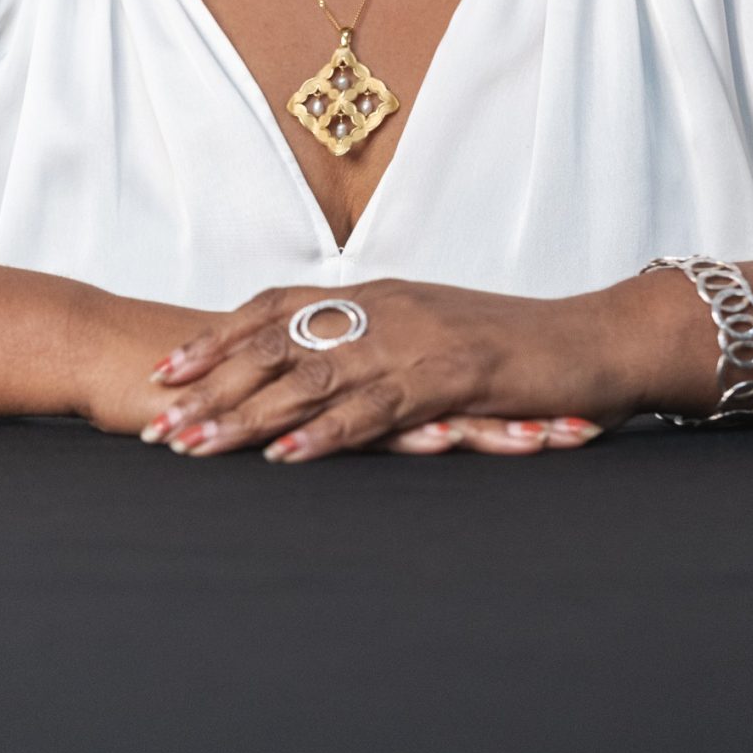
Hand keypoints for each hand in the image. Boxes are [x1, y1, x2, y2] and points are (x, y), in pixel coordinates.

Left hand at [138, 277, 639, 460]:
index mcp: (377, 294)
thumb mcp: (437, 328)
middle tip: (155, 418)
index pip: (277, 310)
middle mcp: (384, 309)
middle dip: (211, 384)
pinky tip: (286, 457)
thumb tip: (333, 358)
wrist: (597, 338)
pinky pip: (375, 409)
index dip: (220, 339)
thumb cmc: (519, 343)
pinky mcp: (449, 380)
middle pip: (277, 344)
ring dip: (245, 415)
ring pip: (310, 379)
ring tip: (192, 447)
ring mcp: (414, 342)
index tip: (167, 368)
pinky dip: (326, 433)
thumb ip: (383, 338)